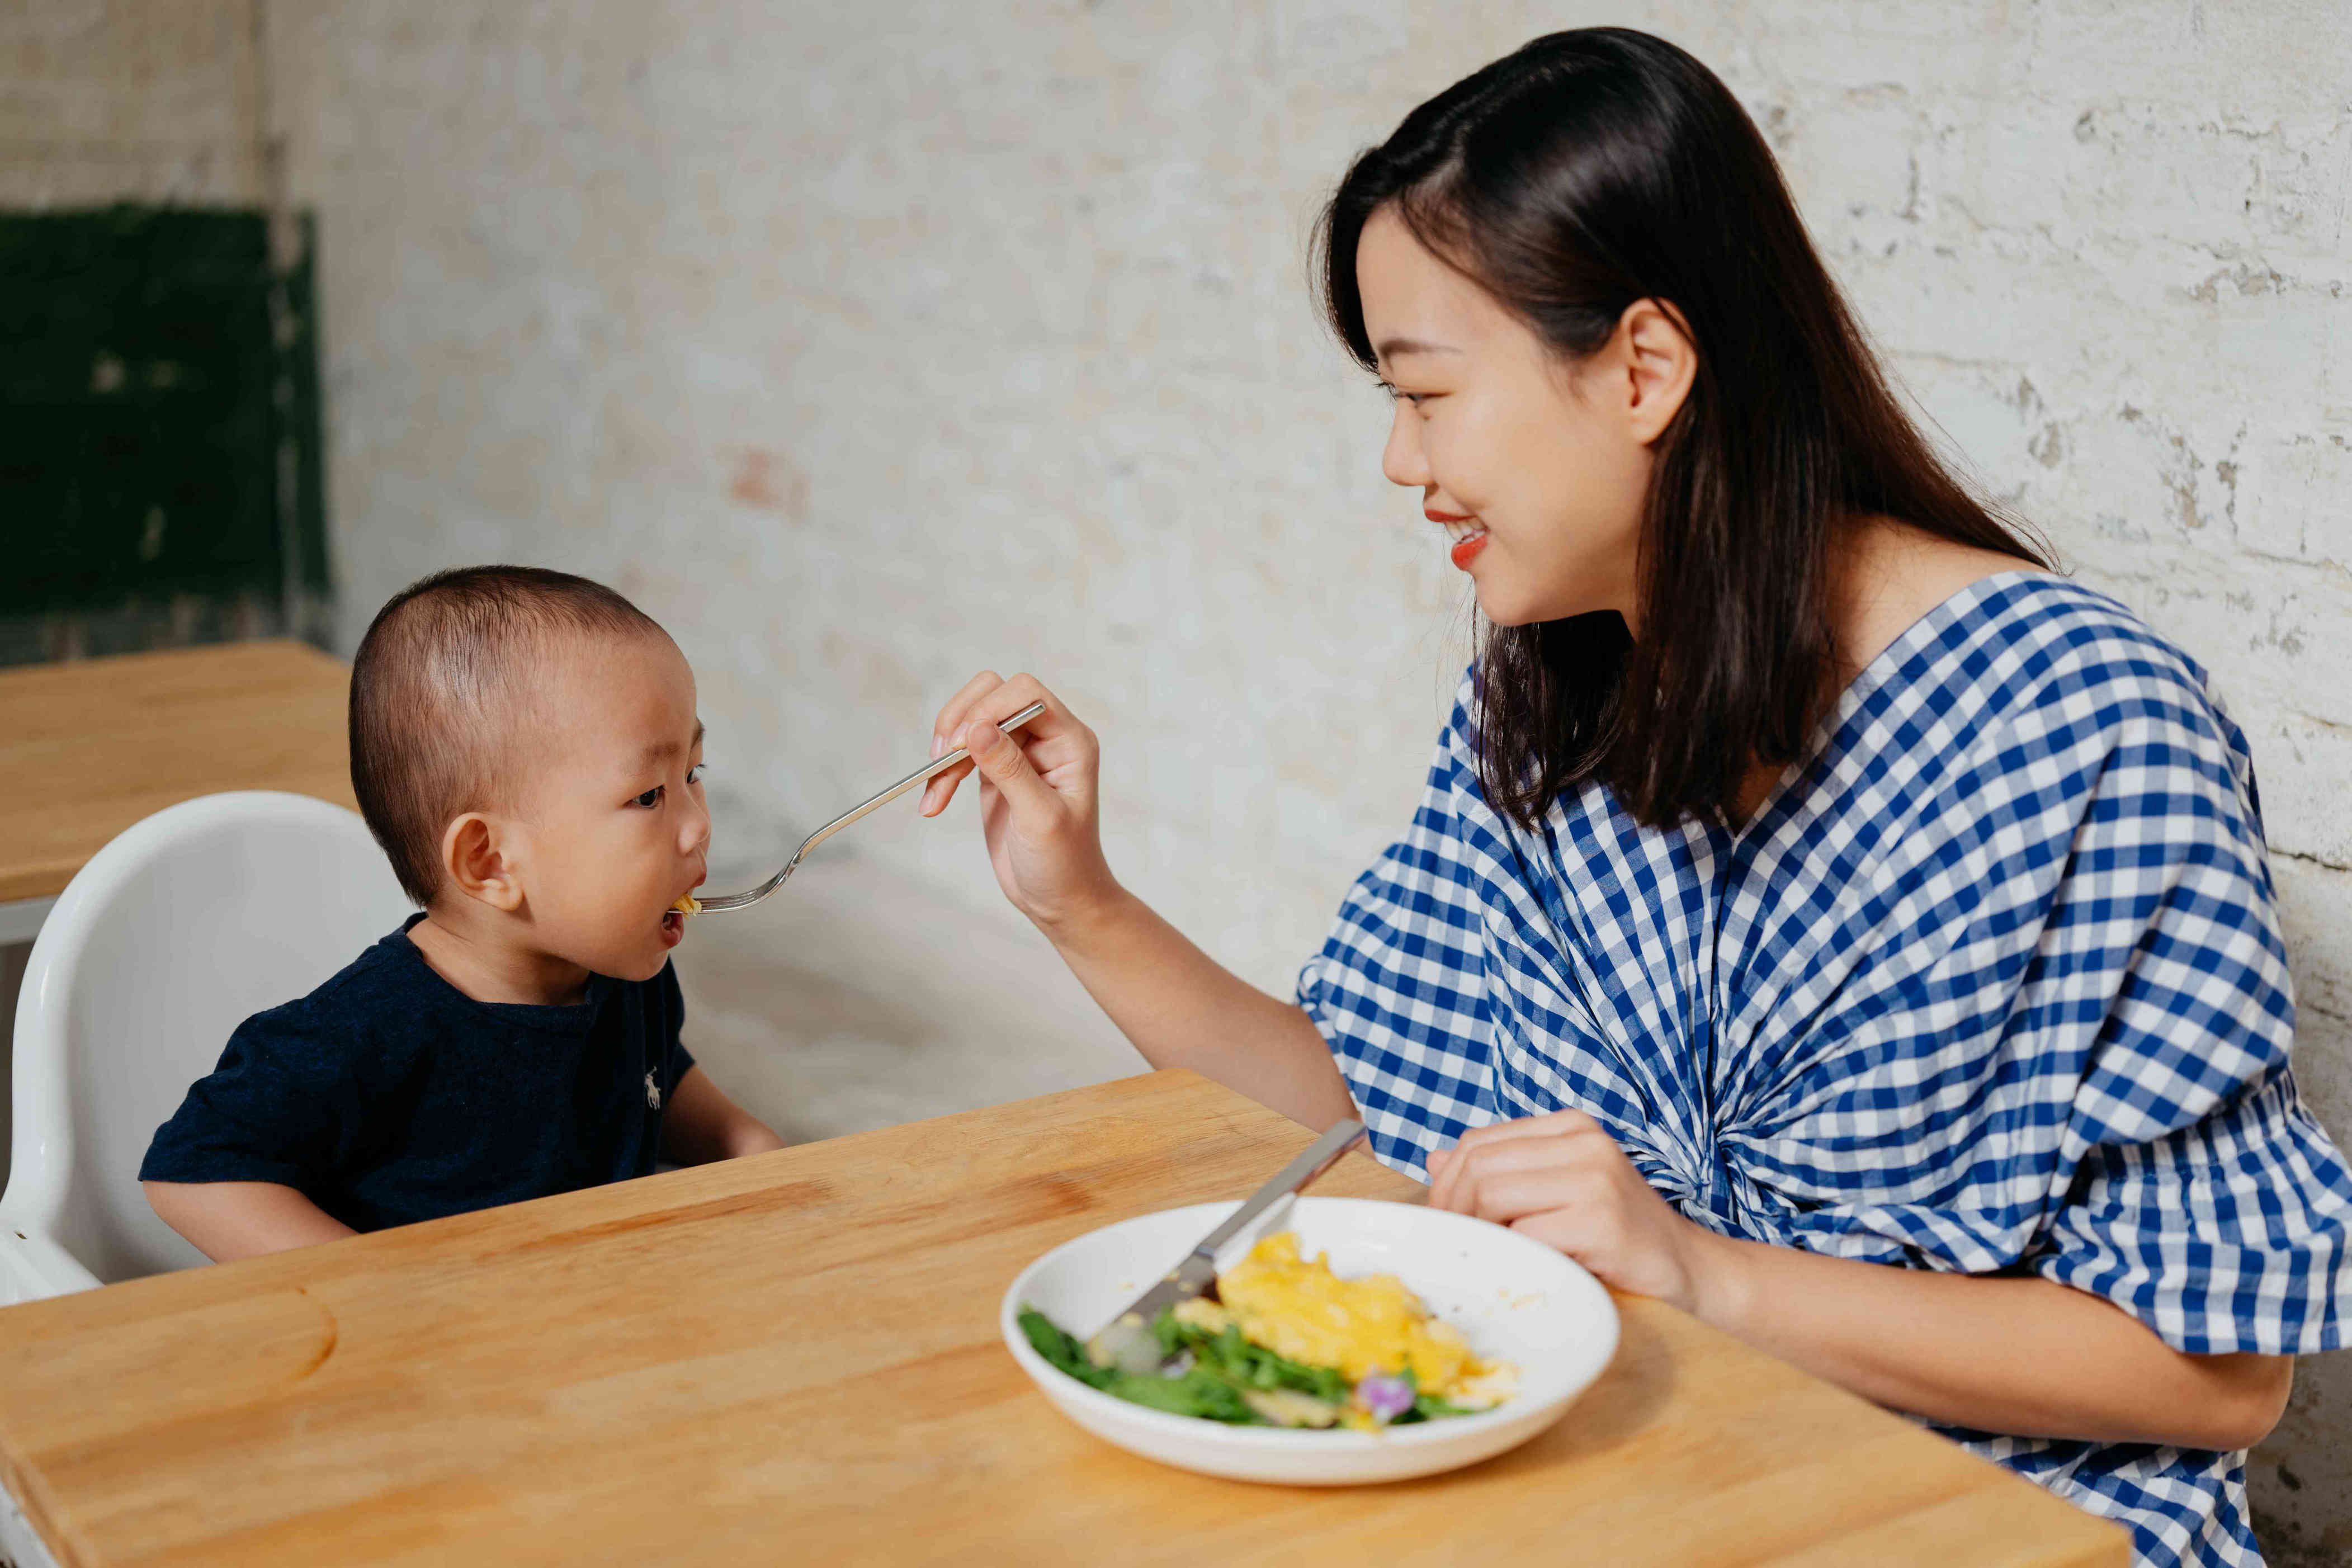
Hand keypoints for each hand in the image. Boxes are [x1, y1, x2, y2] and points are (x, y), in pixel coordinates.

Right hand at [919, 671, 1120, 929]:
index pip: (1026, 693)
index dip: (989, 708)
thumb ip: (1010, 770)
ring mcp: (1018, 752)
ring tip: (934, 787)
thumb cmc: (1064, 862)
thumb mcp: (1040, 819)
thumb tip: (976, 729)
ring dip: (946, 747)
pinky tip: (932, 803)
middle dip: (961, 720)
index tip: (961, 743)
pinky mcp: (994, 770)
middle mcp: (1046, 738)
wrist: (1058, 899)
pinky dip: (942, 772)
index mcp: (1070, 741)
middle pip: (994, 694)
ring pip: (971, 718)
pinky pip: (960, 751)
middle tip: (942, 758)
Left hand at [1425, 1109, 1722, 1312]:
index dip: (1448, 1183)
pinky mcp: (1600, 1221)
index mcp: (1570, 1126)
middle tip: (1457, 1244)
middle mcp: (1583, 1142)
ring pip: (1493, 1196)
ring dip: (1481, 1233)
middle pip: (1479, 1167)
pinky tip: (1526, 1267)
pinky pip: (1524, 1236)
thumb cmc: (1614, 1231)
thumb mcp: (1556, 1189)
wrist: (1686, 1266)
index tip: (1446, 1219)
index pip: (1478, 1142)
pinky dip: (1513, 1255)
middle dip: (1454, 1209)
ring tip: (1493, 1255)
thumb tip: (1433, 1160)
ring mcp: (1594, 1179)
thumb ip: (1501, 1170)